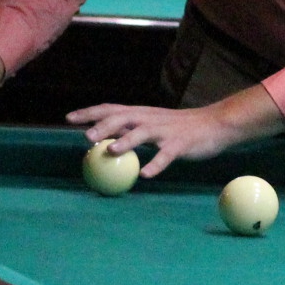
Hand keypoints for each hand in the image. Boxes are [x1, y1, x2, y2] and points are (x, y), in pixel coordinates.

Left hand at [67, 85, 282, 176]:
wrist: (216, 124)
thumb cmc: (180, 127)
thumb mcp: (152, 125)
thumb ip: (130, 131)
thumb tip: (104, 141)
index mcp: (142, 114)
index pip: (111, 109)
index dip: (89, 113)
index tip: (68, 118)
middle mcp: (150, 119)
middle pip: (123, 119)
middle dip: (103, 127)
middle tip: (86, 138)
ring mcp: (165, 131)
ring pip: (143, 133)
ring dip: (126, 142)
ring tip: (111, 151)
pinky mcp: (181, 144)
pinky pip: (167, 155)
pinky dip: (156, 164)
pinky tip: (146, 174)